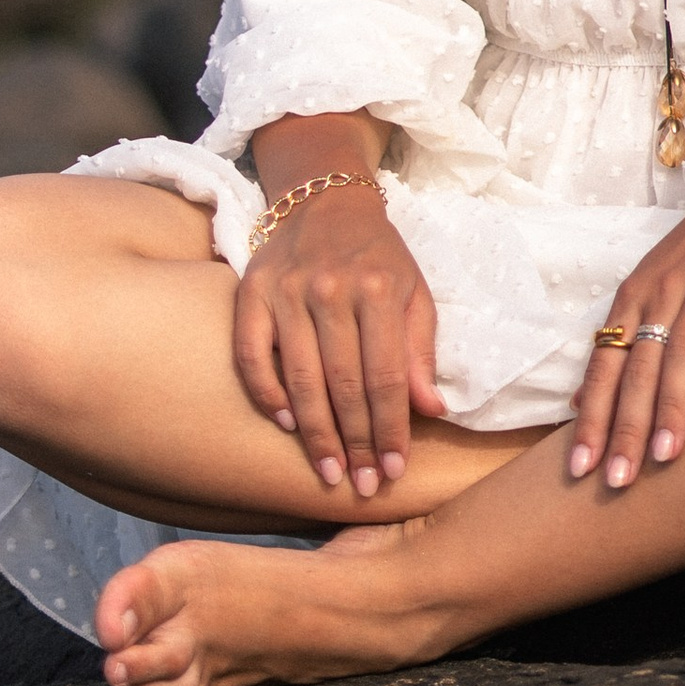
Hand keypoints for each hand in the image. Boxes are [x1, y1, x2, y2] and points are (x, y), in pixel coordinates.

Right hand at [236, 183, 443, 499]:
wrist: (323, 199)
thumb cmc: (376, 254)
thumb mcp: (412, 290)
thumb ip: (420, 349)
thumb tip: (433, 409)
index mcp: (378, 288)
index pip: (386, 376)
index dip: (391, 429)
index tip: (395, 469)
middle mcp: (331, 289)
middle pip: (345, 384)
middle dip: (357, 442)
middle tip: (363, 485)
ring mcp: (287, 291)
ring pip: (302, 378)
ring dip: (317, 434)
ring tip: (330, 473)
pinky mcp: (252, 291)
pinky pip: (252, 354)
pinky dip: (267, 393)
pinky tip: (285, 423)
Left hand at [568, 135, 684, 490]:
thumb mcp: (655, 286)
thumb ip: (623, 340)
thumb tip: (578, 402)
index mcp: (635, 296)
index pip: (605, 365)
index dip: (593, 417)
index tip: (580, 470)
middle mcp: (662, 289)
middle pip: (637, 367)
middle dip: (625, 427)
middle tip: (618, 481)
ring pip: (678, 349)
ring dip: (670, 405)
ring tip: (664, 454)